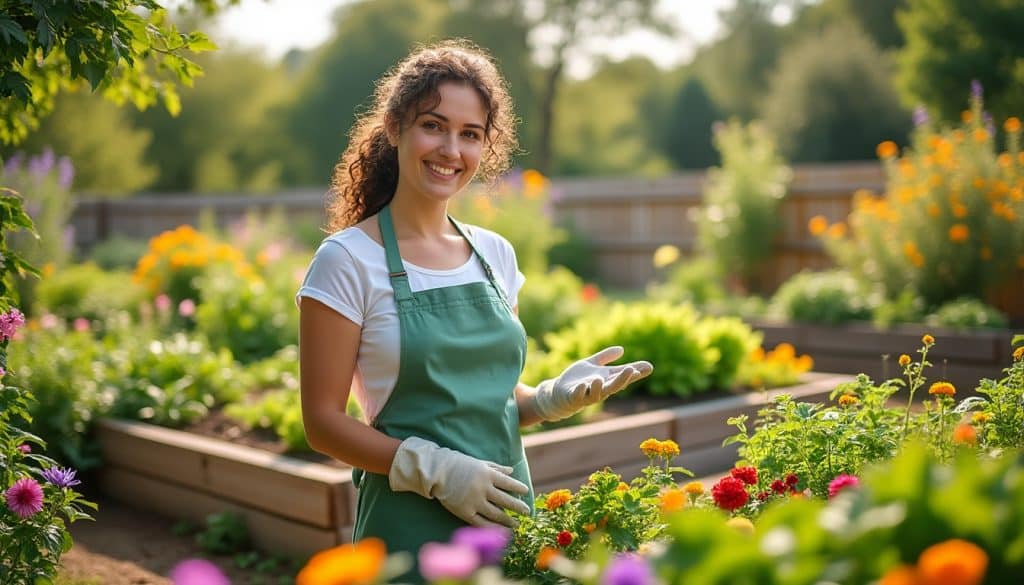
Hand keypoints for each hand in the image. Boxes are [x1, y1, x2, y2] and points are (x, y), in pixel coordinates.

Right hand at [388, 436, 529, 526]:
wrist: (437, 473)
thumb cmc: (459, 465)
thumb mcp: (479, 462)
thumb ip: (496, 468)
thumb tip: (511, 471)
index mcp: (488, 474)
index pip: (509, 483)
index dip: (519, 488)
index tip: (526, 492)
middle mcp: (483, 488)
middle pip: (506, 501)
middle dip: (518, 507)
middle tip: (527, 512)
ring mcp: (474, 501)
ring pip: (496, 514)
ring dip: (508, 520)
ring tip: (516, 524)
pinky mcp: (465, 512)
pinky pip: (481, 523)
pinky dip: (492, 527)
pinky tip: (500, 530)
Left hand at [531, 346, 652, 421]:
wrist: (558, 394)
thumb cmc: (577, 380)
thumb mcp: (592, 365)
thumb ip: (605, 357)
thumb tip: (622, 349)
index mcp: (605, 380)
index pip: (623, 376)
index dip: (636, 372)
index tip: (649, 367)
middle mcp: (599, 389)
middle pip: (614, 386)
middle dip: (623, 379)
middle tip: (631, 371)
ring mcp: (586, 395)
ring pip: (596, 394)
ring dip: (599, 387)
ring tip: (600, 378)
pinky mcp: (573, 397)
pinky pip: (578, 396)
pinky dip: (581, 391)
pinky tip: (583, 384)